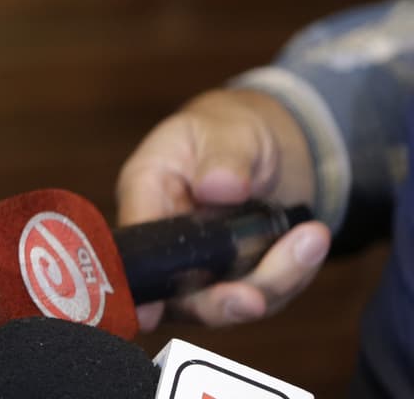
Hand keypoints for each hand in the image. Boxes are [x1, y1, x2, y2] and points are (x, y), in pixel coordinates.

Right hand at [116, 88, 331, 330]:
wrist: (264, 143)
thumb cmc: (228, 129)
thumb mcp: (225, 129)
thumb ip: (222, 156)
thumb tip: (219, 188)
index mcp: (145, 196)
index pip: (131, 250)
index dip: (137, 287)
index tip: (151, 314)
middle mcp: (165, 241)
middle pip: (178, 295)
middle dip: (218, 302)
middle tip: (253, 298)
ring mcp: (200, 267)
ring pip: (226, 302)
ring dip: (271, 282)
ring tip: (311, 239)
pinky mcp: (237, 278)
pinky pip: (262, 293)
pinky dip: (291, 275)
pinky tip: (310, 243)